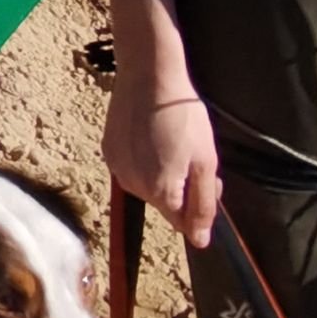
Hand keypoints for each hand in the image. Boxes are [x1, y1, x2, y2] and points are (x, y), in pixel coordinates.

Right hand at [104, 70, 224, 250]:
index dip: (199, 202)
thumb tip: (200, 241)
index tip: (208, 176)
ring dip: (161, 172)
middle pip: (164, 202)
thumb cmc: (183, 115)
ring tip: (169, 139)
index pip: (182, 221)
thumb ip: (202, 204)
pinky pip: (131, 167)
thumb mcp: (205, 161)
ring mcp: (117, 168)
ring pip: (147, 186)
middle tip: (192, 153)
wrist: (148, 76)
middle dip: (181, 186)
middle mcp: (133, 187)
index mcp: (160, 192)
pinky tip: (151, 133)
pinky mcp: (108, 151)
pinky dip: (143, 158)